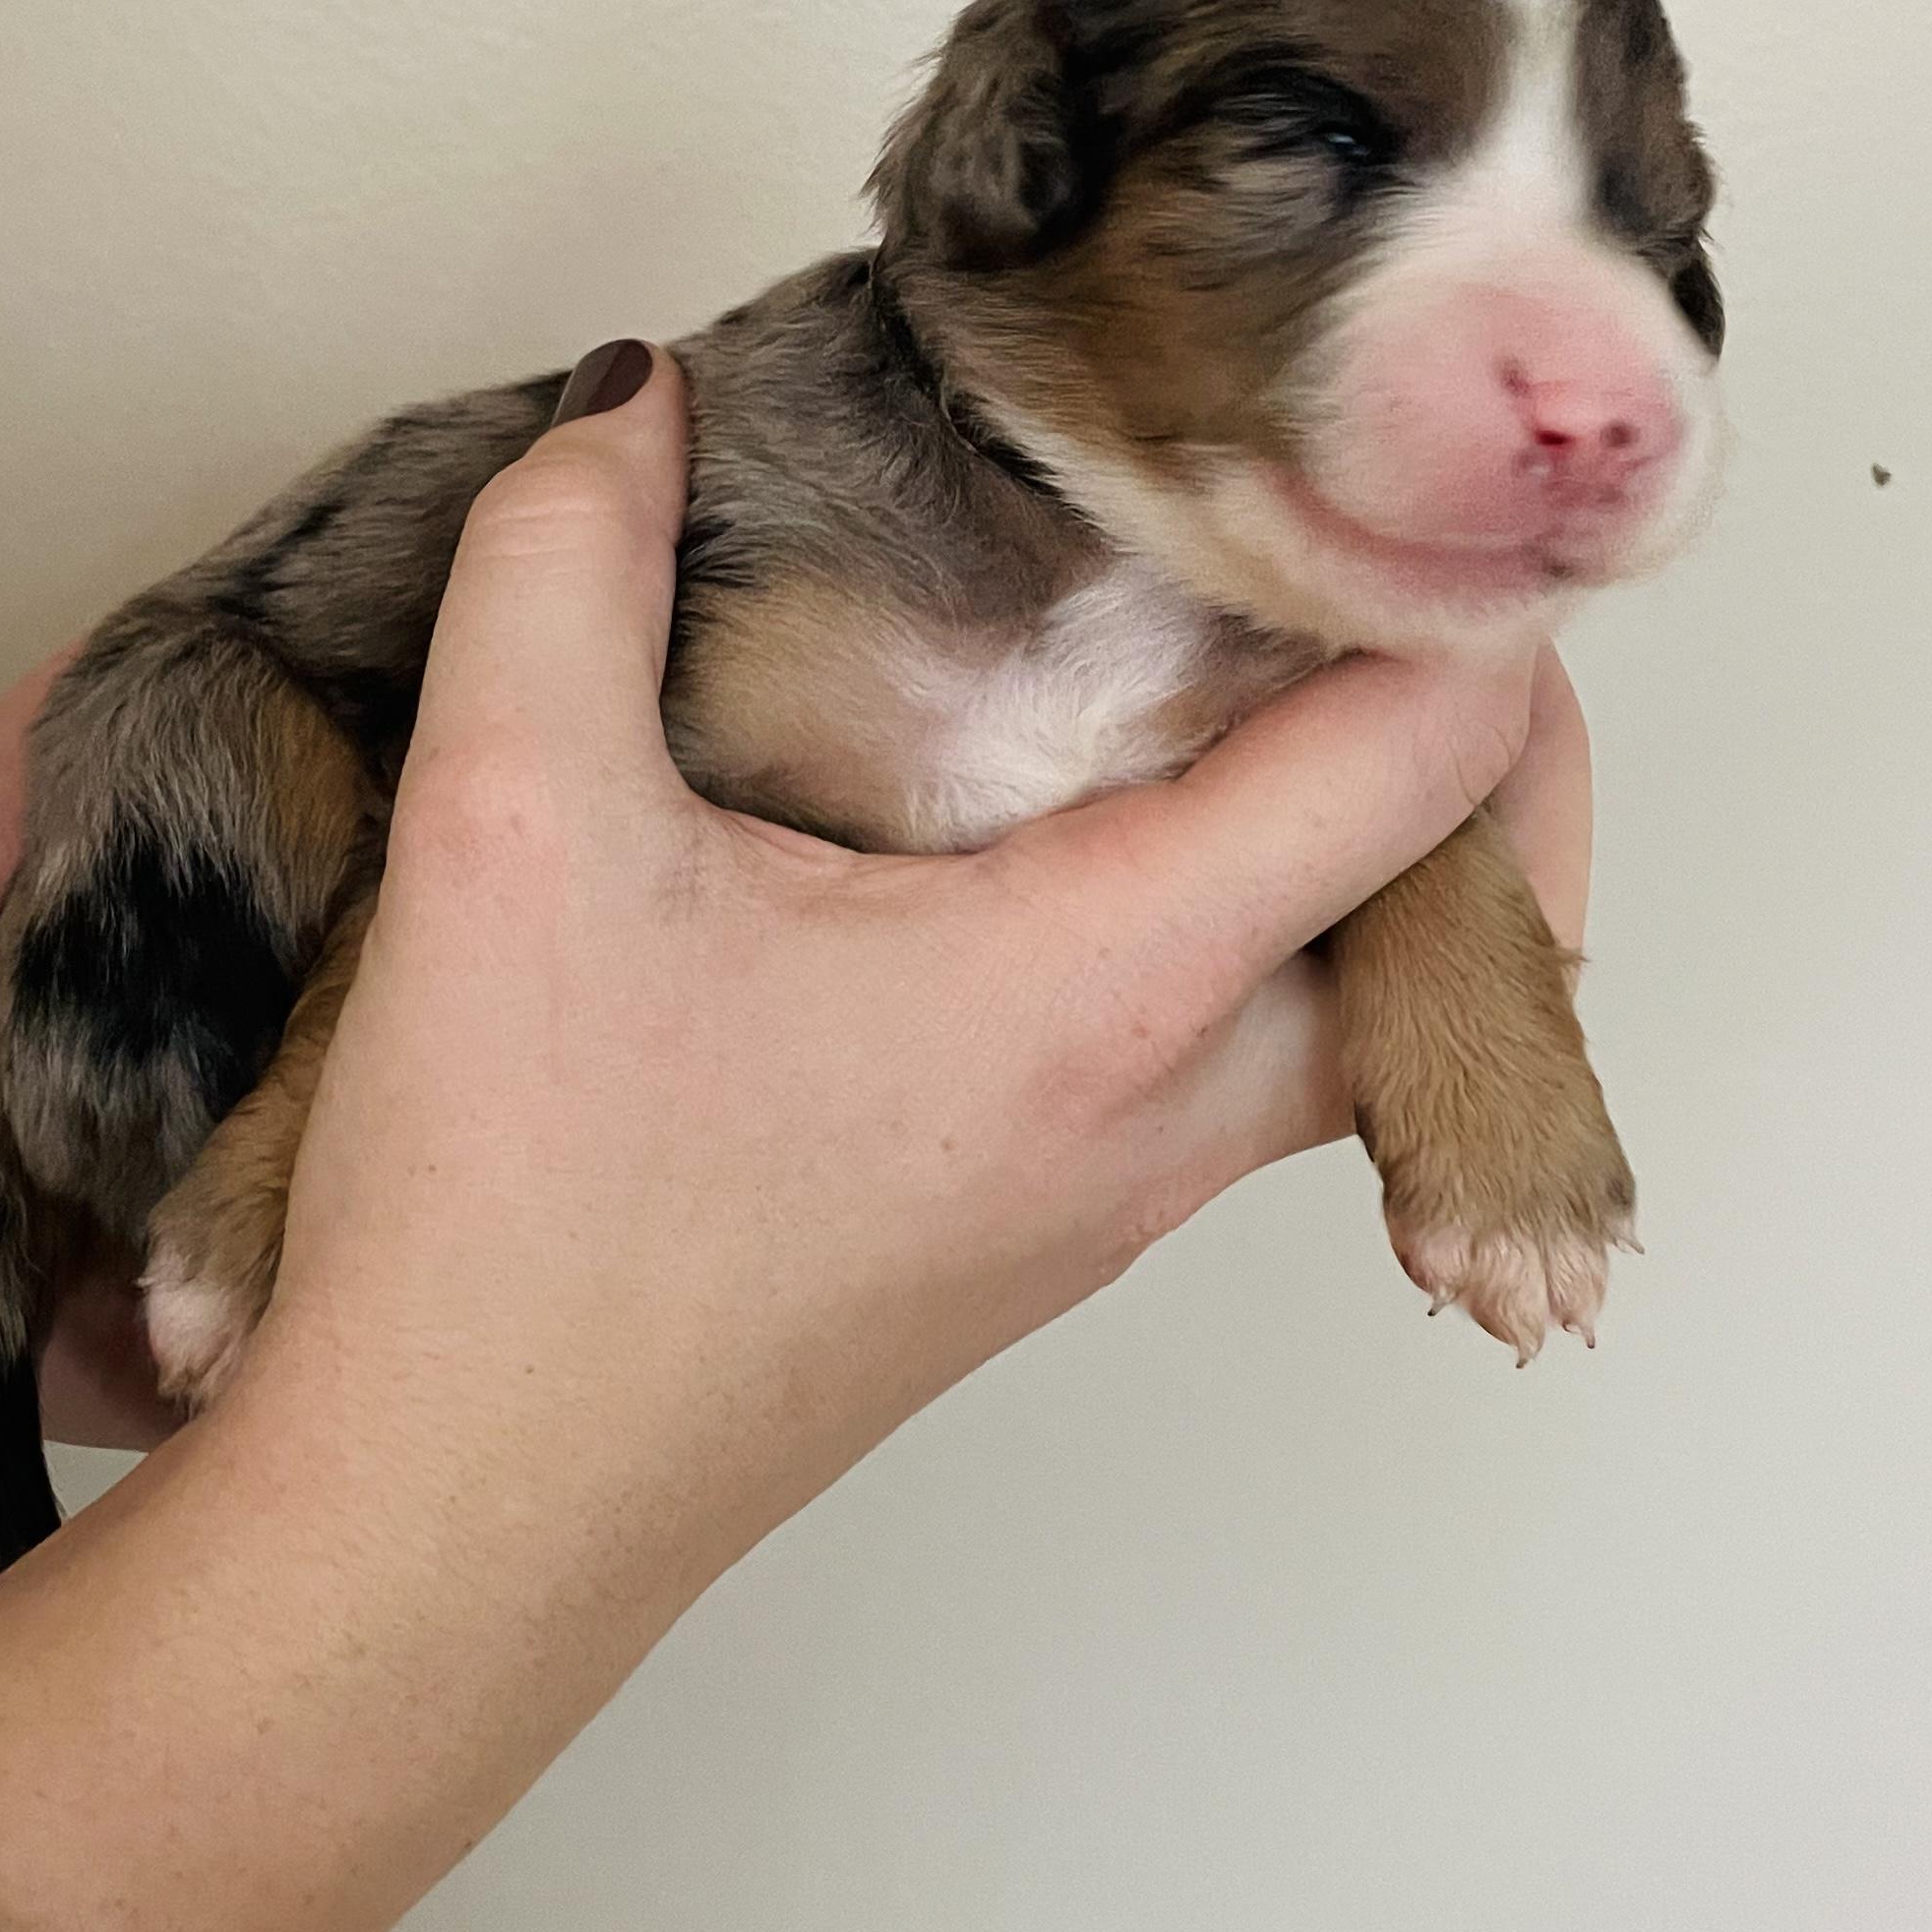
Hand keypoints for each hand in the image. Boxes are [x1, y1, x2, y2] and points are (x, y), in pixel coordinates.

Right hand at [0, 348, 1585, 1931]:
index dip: (1471, 592)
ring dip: (1379, 845)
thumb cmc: (507, 1228)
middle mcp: (1166, 1112)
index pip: (1430, 773)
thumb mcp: (508, 831)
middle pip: (1481, 925)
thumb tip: (639, 399)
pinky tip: (1092, 823)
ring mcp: (1117, 1198)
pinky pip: (1255, 1066)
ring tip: (1250, 656)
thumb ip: (565, 560)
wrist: (444, 1532)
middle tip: (1380, 557)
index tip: (1409, 453)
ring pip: (1372, 1012)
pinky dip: (1270, 930)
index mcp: (1106, 991)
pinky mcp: (1040, 1234)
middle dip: (1487, 738)